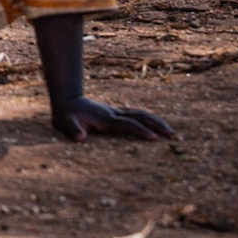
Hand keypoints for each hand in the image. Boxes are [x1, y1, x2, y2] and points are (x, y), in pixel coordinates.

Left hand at [51, 96, 175, 142]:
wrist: (66, 99)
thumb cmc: (65, 115)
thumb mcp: (64, 123)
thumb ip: (72, 130)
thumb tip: (80, 138)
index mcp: (105, 119)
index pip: (127, 125)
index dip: (140, 131)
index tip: (155, 138)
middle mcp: (113, 114)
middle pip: (139, 117)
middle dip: (156, 125)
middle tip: (172, 135)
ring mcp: (115, 111)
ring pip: (140, 114)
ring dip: (156, 121)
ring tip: (171, 131)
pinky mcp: (116, 112)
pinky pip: (136, 114)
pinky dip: (149, 118)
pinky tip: (156, 124)